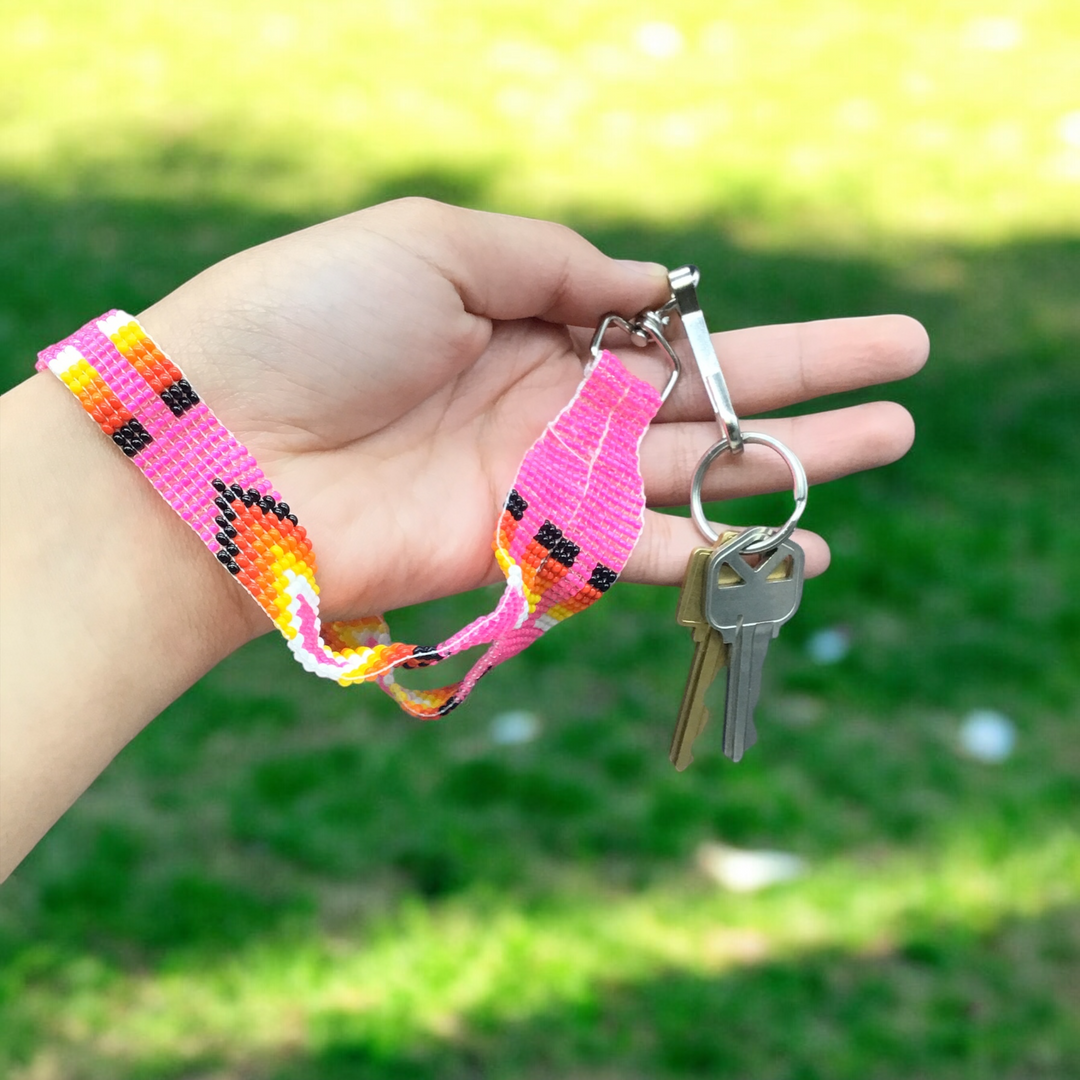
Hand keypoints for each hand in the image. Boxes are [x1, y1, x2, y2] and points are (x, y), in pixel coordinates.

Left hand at [140, 198, 926, 627]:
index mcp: (525, 317)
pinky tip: (798, 546)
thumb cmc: (305, 321)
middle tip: (904, 365)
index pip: (660, 322)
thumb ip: (553, 262)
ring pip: (695, 469)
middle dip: (806, 378)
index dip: (737, 323)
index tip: (811, 319)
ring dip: (793, 459)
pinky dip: (719, 548)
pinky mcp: (527, 545)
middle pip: (704, 391)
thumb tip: (655, 281)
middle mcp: (546, 400)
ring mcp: (542, 477)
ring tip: (887, 442)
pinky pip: (641, 546)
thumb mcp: (433, 242)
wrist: (219, 448)